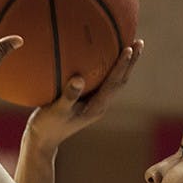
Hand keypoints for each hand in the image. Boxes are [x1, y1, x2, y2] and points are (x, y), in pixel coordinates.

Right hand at [26, 39, 144, 147]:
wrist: (43, 141)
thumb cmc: (47, 127)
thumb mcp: (56, 111)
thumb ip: (68, 96)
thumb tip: (79, 79)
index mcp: (96, 107)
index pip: (114, 83)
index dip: (123, 65)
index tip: (130, 48)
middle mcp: (100, 104)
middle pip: (121, 81)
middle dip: (131, 62)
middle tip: (139, 42)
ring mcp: (95, 103)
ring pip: (114, 81)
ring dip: (124, 64)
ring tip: (130, 45)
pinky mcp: (88, 101)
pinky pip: (103, 81)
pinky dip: (108, 67)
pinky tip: (103, 55)